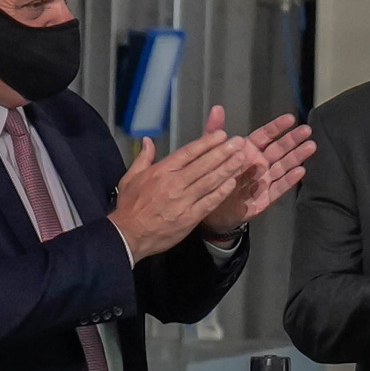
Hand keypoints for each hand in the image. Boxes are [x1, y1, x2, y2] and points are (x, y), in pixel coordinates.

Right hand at [108, 131, 247, 261]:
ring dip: (228, 169)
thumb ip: (143, 158)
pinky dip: (222, 192)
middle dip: (223, 152)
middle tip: (239, 142)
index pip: (189, 152)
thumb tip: (147, 141)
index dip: (207, 142)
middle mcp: (174, 183)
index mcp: (161, 171)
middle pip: (204, 164)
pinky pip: (209, 202)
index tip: (221, 135)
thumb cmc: (129, 207)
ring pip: (210, 181)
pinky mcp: (189, 217)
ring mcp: (183, 200)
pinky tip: (233, 183)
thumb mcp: (130, 178)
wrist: (128, 236)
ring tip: (241, 159)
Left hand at [200, 106, 316, 233]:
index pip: (265, 135)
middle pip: (279, 149)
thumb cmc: (212, 179)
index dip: (277, 127)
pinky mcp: (266, 198)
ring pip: (284, 166)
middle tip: (307, 130)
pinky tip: (300, 171)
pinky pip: (279, 187)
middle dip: (293, 139)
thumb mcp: (209, 153)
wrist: (210, 211)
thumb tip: (217, 108)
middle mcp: (259, 163)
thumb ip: (214, 132)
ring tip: (310, 146)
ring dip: (297, 156)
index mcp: (248, 151)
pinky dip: (289, 180)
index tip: (290, 119)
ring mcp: (265, 180)